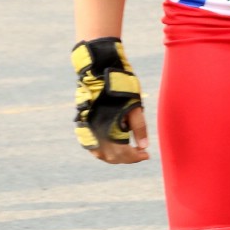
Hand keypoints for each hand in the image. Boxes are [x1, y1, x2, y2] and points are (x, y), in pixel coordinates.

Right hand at [72, 37, 148, 163]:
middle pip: (111, 156)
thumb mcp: (134, 106)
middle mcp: (96, 133)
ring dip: (115, 156)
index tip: (146, 154)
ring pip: (100, 153)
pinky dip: (103, 150)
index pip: (122, 154)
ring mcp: (88, 130)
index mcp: (109, 130)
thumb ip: (139, 128)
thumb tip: (144, 146)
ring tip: (128, 152)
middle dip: (127, 158)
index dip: (135, 157)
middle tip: (140, 153)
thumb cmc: (120, 87)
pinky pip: (92, 146)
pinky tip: (113, 146)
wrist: (99, 72)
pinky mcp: (83, 125)